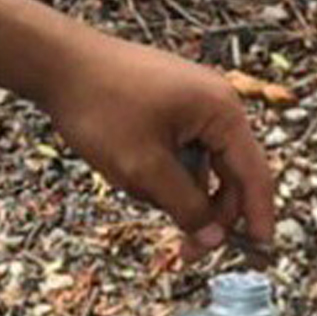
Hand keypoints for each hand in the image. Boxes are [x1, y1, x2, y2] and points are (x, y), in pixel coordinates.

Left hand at [37, 27, 276, 256]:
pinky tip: (126, 168)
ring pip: (200, 166)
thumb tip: (214, 238)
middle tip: (184, 251)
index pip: (255, 174)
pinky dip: (160, 170)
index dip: (259, 217)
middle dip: (205, 211)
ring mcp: (193, 102)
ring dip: (174, 189)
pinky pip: (180, 150)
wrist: (58, 62)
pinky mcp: (170, 105)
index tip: (259, 254)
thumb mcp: (144, 168)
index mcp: (222, 112)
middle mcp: (216, 103)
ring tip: (130, 182)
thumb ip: (186, 207)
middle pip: (229, 173)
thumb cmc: (101, 106)